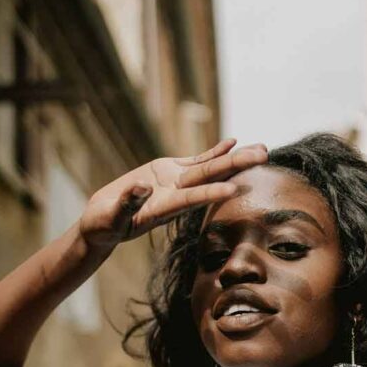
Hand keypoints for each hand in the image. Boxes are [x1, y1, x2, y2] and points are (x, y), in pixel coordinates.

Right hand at [78, 138, 266, 249]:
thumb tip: (142, 188)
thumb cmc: (105, 224)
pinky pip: (198, 161)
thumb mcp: (112, 216)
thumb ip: (128, 203)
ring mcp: (176, 183)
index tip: (236, 189)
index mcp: (164, 208)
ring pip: (210, 168)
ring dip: (235, 159)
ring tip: (261, 148)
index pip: (192, 200)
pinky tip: (234, 142)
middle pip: (211, 178)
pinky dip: (215, 152)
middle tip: (263, 155)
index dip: (212, 194)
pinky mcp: (169, 172)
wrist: (103, 223)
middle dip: (237, 166)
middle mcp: (177, 195)